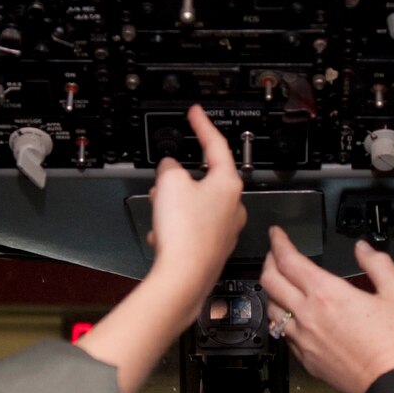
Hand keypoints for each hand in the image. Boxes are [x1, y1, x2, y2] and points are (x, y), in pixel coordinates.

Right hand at [144, 105, 246, 310]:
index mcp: (228, 184)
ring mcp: (225, 230)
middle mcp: (233, 207)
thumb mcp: (170, 182)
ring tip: (159, 213)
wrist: (183, 278)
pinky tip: (163, 236)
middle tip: (162, 182)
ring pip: (195, 206)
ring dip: (174, 206)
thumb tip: (170, 169)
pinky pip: (191, 229)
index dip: (202, 126)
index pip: (216, 145)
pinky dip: (175, 228)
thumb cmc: (184, 233)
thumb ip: (170, 167)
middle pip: (203, 179)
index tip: (196, 114)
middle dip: (178, 179)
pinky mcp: (213, 249)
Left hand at [260, 230, 393, 392]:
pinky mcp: (305, 359)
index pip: (289, 260)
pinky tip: (292, 316)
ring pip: (271, 308)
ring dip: (272, 291)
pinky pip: (283, 334)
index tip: (277, 234)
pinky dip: (282, 318)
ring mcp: (303, 339)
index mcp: (327, 294)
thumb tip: (363, 249)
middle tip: (275, 254)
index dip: (279, 242)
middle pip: (270, 281)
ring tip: (281, 284)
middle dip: (269, 261)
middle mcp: (308, 315)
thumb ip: (378, 263)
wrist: (392, 385)